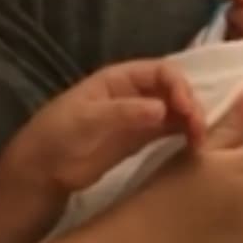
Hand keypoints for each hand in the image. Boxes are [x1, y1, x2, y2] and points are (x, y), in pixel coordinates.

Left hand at [7, 59, 203, 195]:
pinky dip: (185, 135)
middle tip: (199, 131)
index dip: (179, 86)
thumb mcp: (86, 120)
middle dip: (191, 105)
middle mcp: (134, 93)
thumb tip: (162, 108)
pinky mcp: (140, 140)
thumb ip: (123, 112)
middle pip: (174, 90)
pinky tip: (194, 148)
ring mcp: (139, 116)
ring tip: (200, 142)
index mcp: (119, 78)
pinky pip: (171, 131)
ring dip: (192, 121)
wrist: (42, 169)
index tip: (187, 109)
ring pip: (176, 111)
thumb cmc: (58, 136)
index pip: (161, 72)